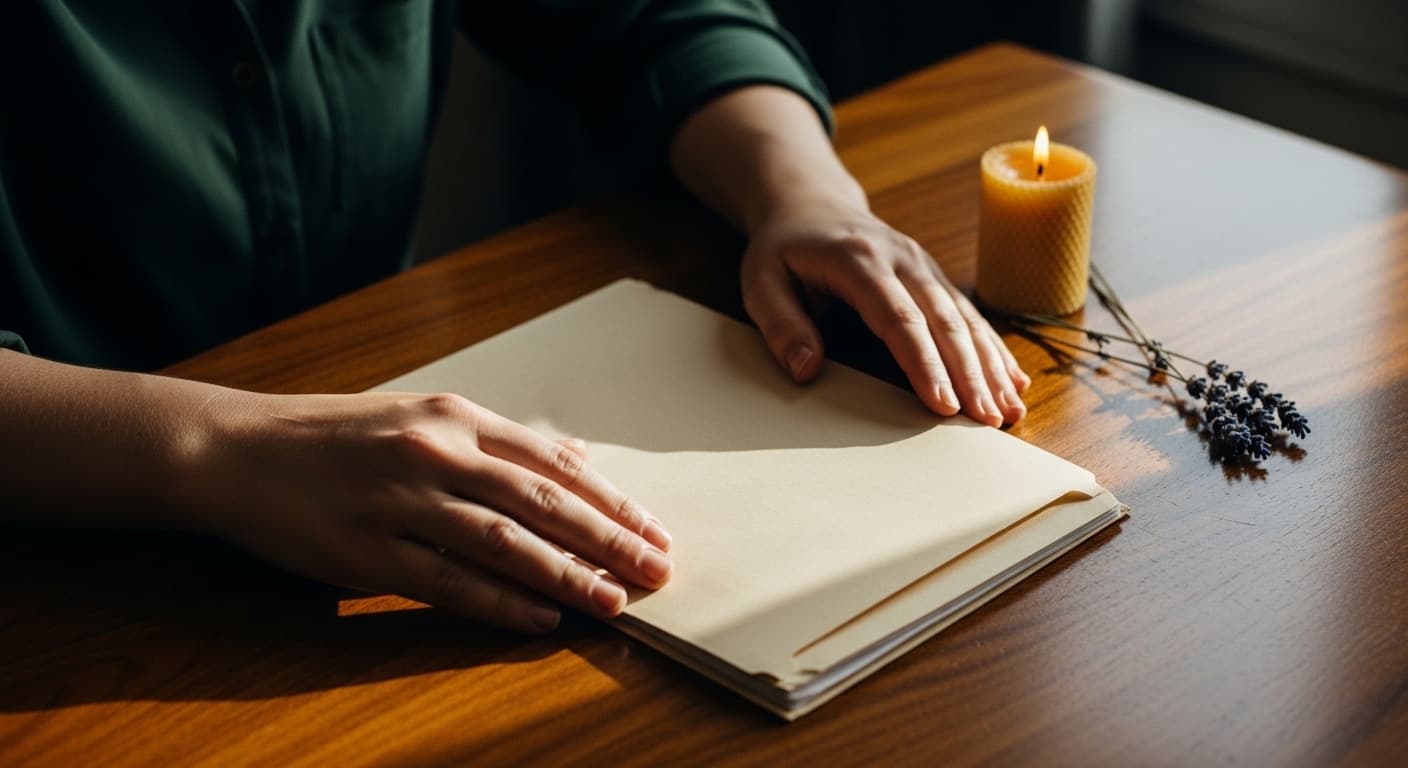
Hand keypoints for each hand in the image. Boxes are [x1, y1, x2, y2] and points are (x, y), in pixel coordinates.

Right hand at [196, 390, 672, 632]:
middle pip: (543, 503)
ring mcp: (400, 503)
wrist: (235, 449)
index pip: (553, 462)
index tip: (653, 529)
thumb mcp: (417, 414)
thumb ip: (493, 440)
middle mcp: (434, 452)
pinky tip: (541, 620)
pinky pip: (448, 584)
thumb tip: (572, 457)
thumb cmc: (333, 433)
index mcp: (453, 414)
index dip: (611, 499)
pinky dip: (500, 605)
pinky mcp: (366, 554)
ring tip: (614, 602)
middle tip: (657, 570)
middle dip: (609, 540)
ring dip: (567, 577)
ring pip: (504, 545)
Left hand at [741, 195, 1029, 425]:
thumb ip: (780, 325)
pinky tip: (1013, 381)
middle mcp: (902, 260)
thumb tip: (806, 370)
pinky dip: (992, 350)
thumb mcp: (760, 282)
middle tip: (987, 419)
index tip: (942, 404)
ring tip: (1009, 410)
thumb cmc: (783, 249)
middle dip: (970, 373)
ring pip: (965, 319)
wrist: (811, 203)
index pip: (898, 318)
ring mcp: (923, 267)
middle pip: (944, 321)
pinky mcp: (934, 278)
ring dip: (990, 366)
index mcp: (859, 261)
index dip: (923, 362)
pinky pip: (969, 315)